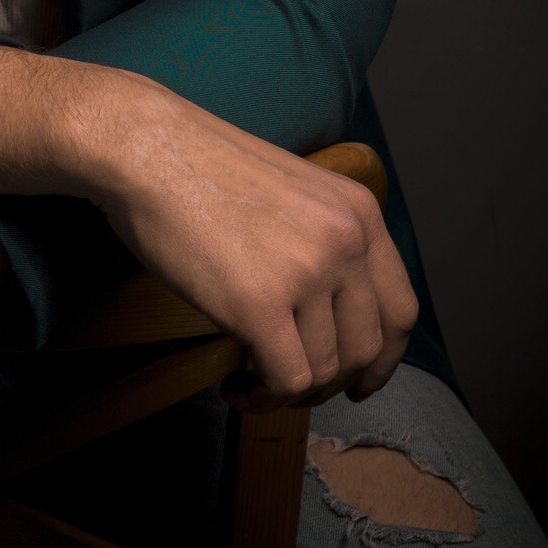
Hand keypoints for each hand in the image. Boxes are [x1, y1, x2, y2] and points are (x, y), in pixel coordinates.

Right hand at [83, 75, 418, 409]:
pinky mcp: (259, 304)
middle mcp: (345, 241)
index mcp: (359, 212)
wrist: (147, 149)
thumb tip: (329, 317)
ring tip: (250, 381)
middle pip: (367, 348)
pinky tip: (234, 386)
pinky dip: (262, 398)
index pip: (400, 309)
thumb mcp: (294, 193)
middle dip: (331, 384)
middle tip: (289, 388)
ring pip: (324, 371)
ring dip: (288, 393)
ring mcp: (306, 271)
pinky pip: (285, 381)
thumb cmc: (202, 169)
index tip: (359, 381)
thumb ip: (324, 243)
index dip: (383, 359)